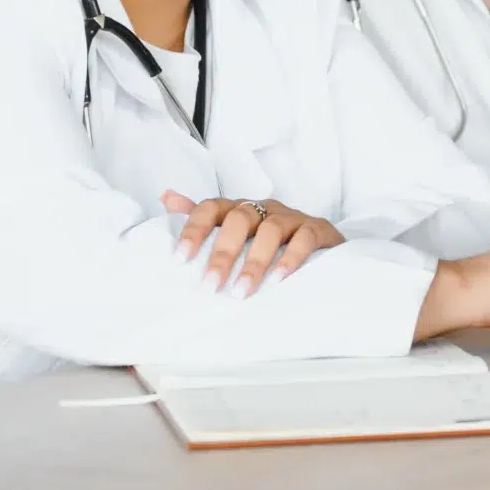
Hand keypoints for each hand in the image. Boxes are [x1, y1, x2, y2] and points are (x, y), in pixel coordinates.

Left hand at [163, 190, 343, 297]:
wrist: (322, 244)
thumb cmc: (269, 241)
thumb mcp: (234, 231)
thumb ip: (201, 216)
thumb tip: (166, 197)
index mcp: (239, 208)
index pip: (210, 208)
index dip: (194, 229)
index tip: (180, 259)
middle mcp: (264, 207)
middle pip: (239, 219)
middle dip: (223, 253)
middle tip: (210, 285)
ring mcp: (292, 216)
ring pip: (271, 229)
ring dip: (255, 261)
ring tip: (241, 291)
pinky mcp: (318, 228)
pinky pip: (305, 238)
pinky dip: (291, 258)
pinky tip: (279, 279)